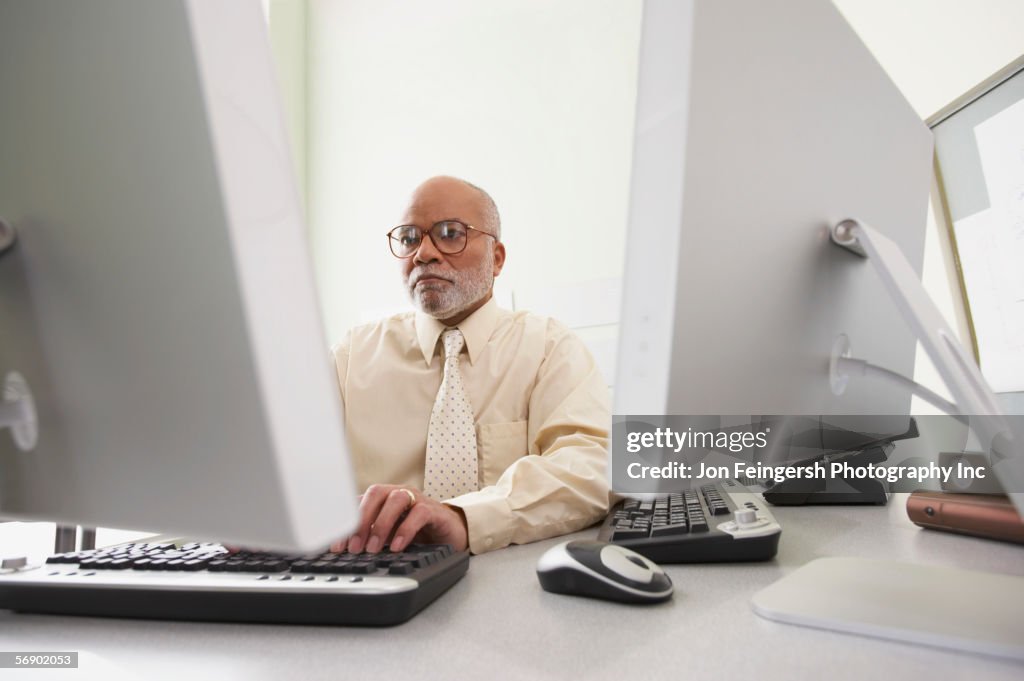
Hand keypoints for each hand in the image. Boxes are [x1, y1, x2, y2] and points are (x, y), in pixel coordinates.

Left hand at [332, 484, 468, 553]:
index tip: (337, 546)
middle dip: (361, 520)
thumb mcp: (389, 536)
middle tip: (355, 547)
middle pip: (375, 493)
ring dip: (381, 524)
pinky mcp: (434, 511)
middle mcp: (398, 494)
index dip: (346, 523)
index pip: (359, 502)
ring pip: (396, 500)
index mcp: (383, 498)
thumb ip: (371, 537)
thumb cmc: (417, 533)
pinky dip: (406, 530)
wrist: (450, 534)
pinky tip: (398, 546)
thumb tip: (346, 550)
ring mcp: (417, 500)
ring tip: (374, 549)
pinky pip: (419, 514)